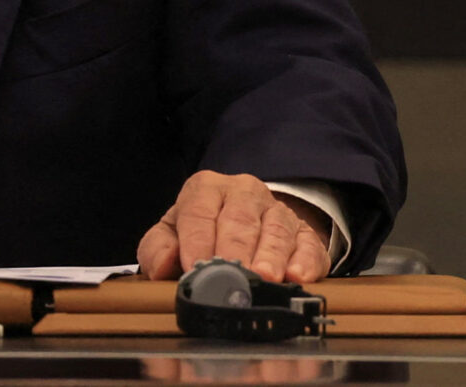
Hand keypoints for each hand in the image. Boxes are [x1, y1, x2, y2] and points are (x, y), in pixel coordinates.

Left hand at [137, 170, 331, 283]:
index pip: (198, 211)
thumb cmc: (202, 232)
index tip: (194, 265)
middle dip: (235, 249)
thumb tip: (163, 265)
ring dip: (270, 255)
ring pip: (275, 230)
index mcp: (206, 188)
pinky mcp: (305, 233)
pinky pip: (308, 244)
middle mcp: (244, 192)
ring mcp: (277, 210)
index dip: (196, 240)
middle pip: (239, 219)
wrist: (246, 223)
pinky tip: (297, 276)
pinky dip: (304, 261)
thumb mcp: (172, 233)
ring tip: (265, 278)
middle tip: (232, 275)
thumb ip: (158, 248)